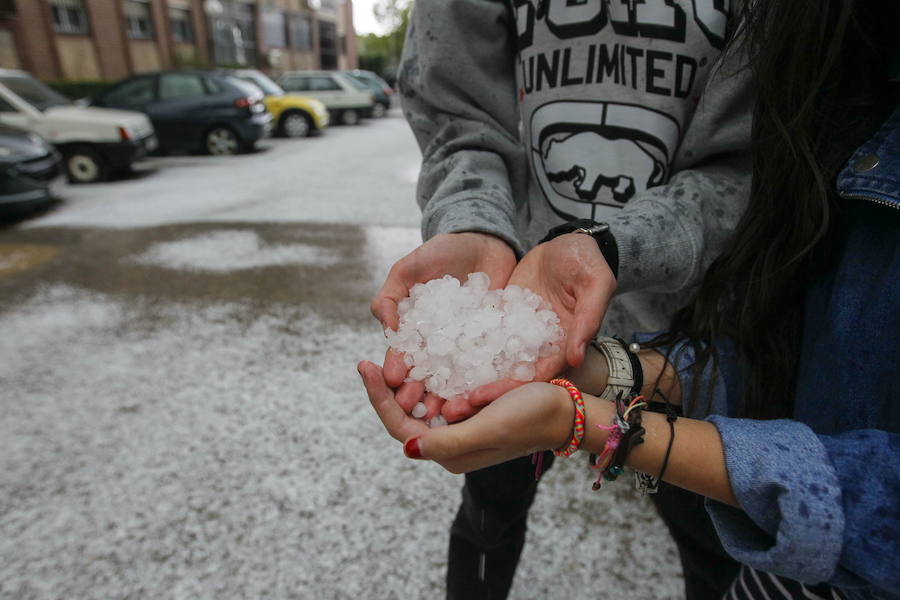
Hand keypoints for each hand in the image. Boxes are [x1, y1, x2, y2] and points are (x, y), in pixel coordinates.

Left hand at [358, 360, 574, 473]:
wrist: (567, 409)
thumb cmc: (531, 417)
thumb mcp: (488, 428)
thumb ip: (448, 441)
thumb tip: (407, 447)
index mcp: (450, 453)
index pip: (400, 427)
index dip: (378, 398)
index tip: (365, 364)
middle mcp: (451, 443)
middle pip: (405, 415)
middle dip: (389, 388)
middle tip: (371, 360)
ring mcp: (461, 426)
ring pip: (422, 401)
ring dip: (411, 380)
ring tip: (399, 356)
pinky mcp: (472, 410)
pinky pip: (443, 390)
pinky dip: (433, 375)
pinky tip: (425, 358)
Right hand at [370, 232, 516, 417]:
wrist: (486, 241)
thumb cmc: (442, 252)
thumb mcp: (408, 269)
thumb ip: (391, 297)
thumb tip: (385, 329)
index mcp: (414, 333)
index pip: (402, 357)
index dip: (397, 369)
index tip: (394, 381)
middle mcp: (439, 347)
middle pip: (428, 378)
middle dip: (422, 395)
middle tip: (421, 409)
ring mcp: (468, 348)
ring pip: (458, 380)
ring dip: (453, 398)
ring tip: (452, 412)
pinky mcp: (497, 345)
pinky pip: (492, 366)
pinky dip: (489, 382)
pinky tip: (487, 394)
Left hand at [444, 233, 614, 420]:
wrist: (569, 242)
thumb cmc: (588, 261)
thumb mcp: (596, 284)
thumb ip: (588, 319)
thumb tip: (575, 357)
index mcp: (562, 346)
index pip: (533, 376)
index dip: (507, 390)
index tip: (477, 400)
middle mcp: (536, 347)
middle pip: (505, 377)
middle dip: (477, 394)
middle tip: (444, 409)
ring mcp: (516, 333)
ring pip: (488, 361)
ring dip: (463, 378)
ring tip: (432, 391)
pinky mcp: (500, 318)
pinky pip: (478, 334)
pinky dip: (457, 347)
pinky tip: (431, 354)